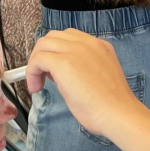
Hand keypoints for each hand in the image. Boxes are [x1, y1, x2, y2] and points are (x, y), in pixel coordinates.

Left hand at [26, 28, 149, 150]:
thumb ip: (82, 69)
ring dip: (36, 62)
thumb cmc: (111, 106)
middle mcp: (89, 43)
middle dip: (43, 54)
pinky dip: (31, 72)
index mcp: (100, 46)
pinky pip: (38, 59)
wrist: (118, 114)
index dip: (57, 52)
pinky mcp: (64, 63)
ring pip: (43, 44)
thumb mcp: (99, 78)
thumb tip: (60, 74)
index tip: (54, 72)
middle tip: (43, 76)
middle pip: (54, 36)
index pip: (70, 38)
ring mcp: (76, 50)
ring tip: (38, 83)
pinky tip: (36, 87)